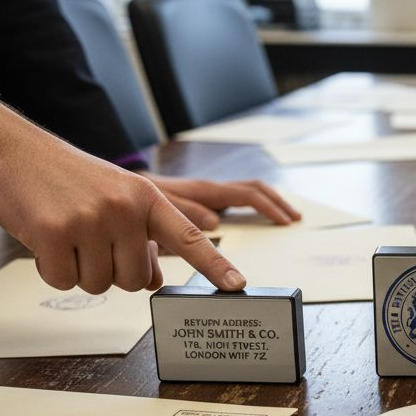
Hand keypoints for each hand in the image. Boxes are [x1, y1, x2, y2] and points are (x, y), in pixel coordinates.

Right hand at [0, 100, 246, 293]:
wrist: (13, 152)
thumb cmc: (70, 181)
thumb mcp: (117, 199)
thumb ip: (142, 238)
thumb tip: (154, 281)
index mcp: (147, 198)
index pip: (188, 237)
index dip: (214, 265)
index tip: (237, 286)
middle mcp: (125, 208)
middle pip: (133, 280)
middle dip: (111, 271)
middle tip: (90, 240)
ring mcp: (90, 220)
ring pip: (99, 285)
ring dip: (79, 270)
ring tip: (68, 233)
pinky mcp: (55, 234)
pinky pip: (64, 281)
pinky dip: (52, 270)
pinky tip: (46, 240)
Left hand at [142, 174, 299, 229]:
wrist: (120, 192)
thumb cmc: (137, 200)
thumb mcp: (157, 206)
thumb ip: (184, 211)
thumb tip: (214, 222)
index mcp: (205, 191)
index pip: (247, 196)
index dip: (269, 209)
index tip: (285, 223)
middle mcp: (211, 191)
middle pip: (255, 190)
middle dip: (278, 202)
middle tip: (295, 219)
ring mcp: (210, 196)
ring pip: (249, 194)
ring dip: (270, 204)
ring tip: (286, 219)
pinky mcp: (206, 203)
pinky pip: (237, 202)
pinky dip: (254, 209)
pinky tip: (260, 225)